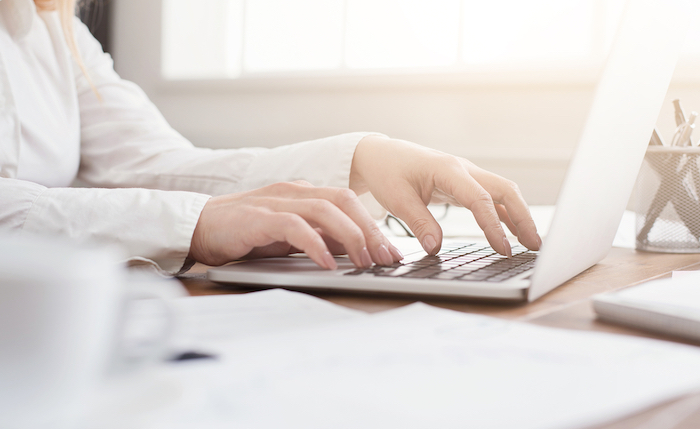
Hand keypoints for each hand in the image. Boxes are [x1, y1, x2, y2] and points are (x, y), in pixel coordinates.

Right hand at [188, 181, 402, 268]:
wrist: (197, 227)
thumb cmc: (244, 233)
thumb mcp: (289, 237)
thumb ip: (317, 238)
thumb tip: (352, 253)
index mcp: (304, 193)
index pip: (348, 203)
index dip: (374, 226)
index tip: (391, 252)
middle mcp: (294, 192)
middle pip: (344, 201)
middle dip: (370, 230)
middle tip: (386, 258)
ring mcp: (276, 202)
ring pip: (326, 210)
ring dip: (350, 236)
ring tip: (363, 262)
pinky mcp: (259, 218)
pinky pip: (294, 227)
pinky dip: (314, 244)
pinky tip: (326, 263)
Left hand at [350, 135, 541, 255]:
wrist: (380, 154)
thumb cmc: (387, 172)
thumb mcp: (397, 199)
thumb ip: (419, 223)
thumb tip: (435, 249)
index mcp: (448, 170)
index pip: (480, 199)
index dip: (494, 226)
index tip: (503, 250)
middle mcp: (463, 169)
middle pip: (505, 190)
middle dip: (523, 217)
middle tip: (535, 246)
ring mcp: (465, 175)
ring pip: (502, 193)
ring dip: (518, 215)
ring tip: (531, 243)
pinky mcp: (462, 183)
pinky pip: (490, 197)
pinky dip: (504, 213)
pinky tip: (512, 232)